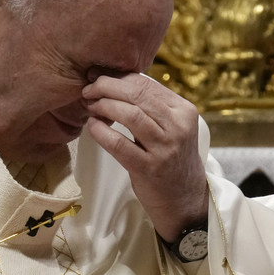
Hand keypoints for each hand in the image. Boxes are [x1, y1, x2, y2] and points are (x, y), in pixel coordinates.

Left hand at [83, 73, 208, 240]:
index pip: (147, 84)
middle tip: (88, 89)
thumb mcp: (172, 126)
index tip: (98, 76)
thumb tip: (114, 79)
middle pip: (137, 95)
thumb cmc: (171, 157)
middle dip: (107, 87)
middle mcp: (178, 127)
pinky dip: (102, 132)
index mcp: (184, 111)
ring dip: (104, 106)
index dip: (119, 77)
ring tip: (90, 106)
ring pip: (130, 114)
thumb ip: (151, 104)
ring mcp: (165, 148)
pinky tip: (92, 126)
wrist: (184, 197)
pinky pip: (120, 144)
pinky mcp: (149, 168)